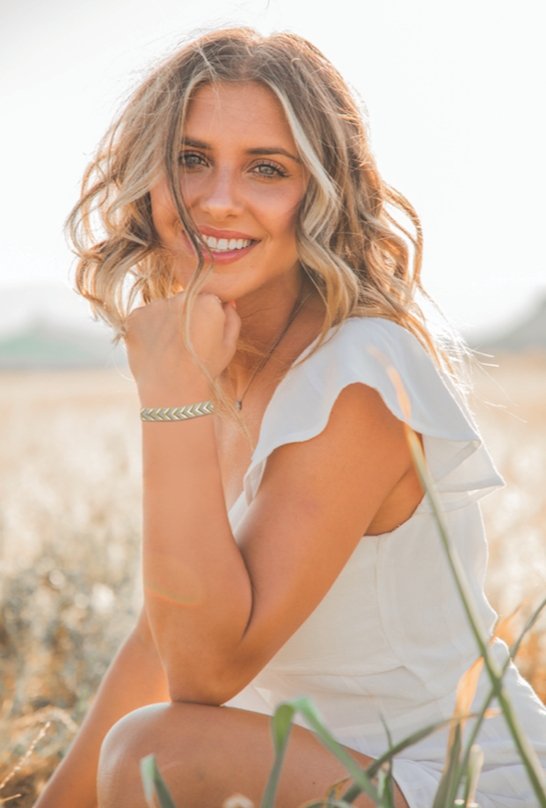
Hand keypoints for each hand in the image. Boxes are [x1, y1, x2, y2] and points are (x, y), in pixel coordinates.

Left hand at [124, 293, 239, 396]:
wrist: (172, 389)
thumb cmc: (205, 369)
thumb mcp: (229, 346)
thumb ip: (231, 318)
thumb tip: (227, 302)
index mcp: (207, 300)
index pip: (205, 300)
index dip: (204, 319)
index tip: (201, 336)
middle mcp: (180, 297)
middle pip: (183, 301)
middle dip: (183, 317)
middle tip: (184, 344)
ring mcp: (155, 305)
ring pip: (162, 309)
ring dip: (164, 322)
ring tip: (168, 349)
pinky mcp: (135, 316)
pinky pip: (143, 318)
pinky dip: (147, 330)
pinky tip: (155, 349)